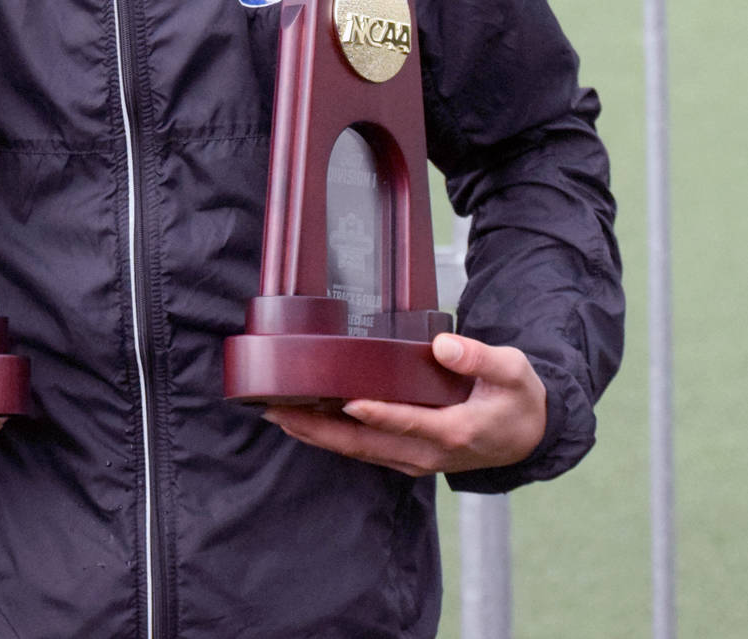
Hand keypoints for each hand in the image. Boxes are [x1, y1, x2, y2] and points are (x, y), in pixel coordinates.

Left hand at [261, 333, 545, 477]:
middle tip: (278, 410)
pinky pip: (365, 451)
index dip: (376, 413)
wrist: (529, 435)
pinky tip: (307, 423)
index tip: (344, 400)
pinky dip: (333, 439)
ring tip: (278, 415)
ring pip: (359, 451)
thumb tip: (443, 346)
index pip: (407, 422)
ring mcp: (416, 459)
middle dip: (319, 429)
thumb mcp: (512, 371)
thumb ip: (479, 358)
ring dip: (318, 436)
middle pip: (366, 444)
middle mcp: (428, 453)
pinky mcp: (409, 456)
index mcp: (454, 431)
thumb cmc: (518, 398)